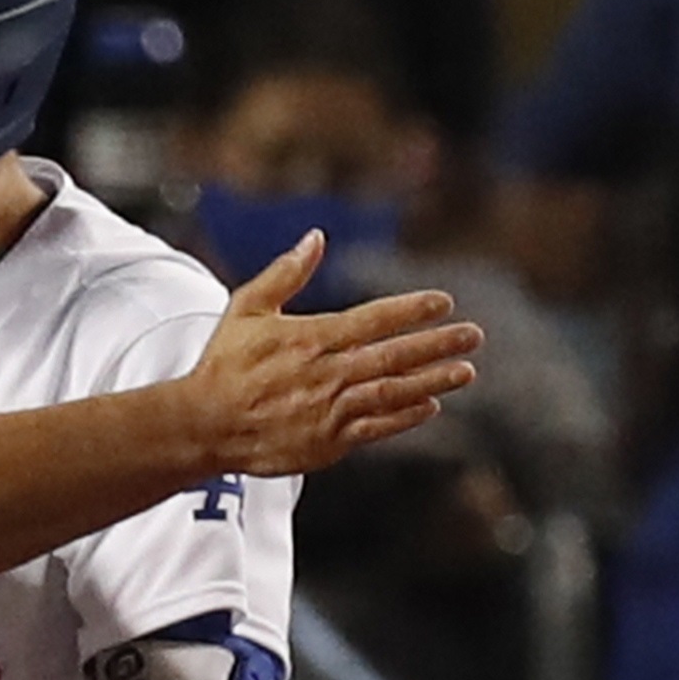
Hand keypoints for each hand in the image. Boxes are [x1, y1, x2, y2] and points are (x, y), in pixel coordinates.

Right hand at [173, 235, 474, 475]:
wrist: (204, 424)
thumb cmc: (224, 364)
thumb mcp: (247, 307)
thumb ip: (286, 272)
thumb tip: (316, 237)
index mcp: (311, 337)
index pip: (373, 318)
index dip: (412, 309)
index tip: (443, 301)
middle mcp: (327, 373)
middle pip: (394, 355)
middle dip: (438, 343)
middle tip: (473, 335)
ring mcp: (330, 411)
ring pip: (393, 392)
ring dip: (432, 381)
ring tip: (465, 371)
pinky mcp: (328, 442)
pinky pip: (376, 428)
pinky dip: (405, 417)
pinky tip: (430, 406)